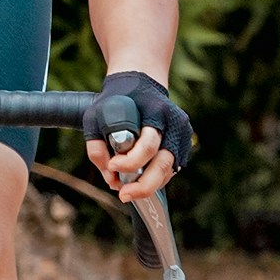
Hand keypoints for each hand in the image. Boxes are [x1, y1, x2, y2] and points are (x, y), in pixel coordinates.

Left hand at [88, 70, 192, 200]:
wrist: (139, 85)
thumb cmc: (116, 102)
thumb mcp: (96, 117)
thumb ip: (97, 148)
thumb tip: (110, 177)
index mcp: (156, 112)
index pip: (148, 144)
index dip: (130, 161)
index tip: (112, 166)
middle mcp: (174, 123)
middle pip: (163, 163)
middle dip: (143, 185)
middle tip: (123, 194)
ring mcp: (182, 134)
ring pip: (168, 170)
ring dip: (148, 185)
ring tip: (128, 191)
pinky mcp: (184, 143)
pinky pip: (170, 169)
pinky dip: (155, 178)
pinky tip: (140, 179)